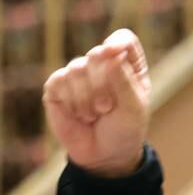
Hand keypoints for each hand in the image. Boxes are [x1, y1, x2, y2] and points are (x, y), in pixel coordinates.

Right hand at [43, 29, 151, 177]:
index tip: (113, 52)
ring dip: (87, 98)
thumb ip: (123, 80)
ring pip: (76, 68)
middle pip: (97, 54)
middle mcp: (103, 65)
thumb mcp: (133, 107)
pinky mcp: (57, 86)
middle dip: (102, 84)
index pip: (123, 39)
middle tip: (108, 107)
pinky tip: (80, 115)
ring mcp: (78, 74)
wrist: (105, 155)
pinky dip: (71, 102)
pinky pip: (59, 81)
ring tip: (96, 115)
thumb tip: (110, 53)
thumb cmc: (125, 129)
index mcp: (128, 65)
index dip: (117, 42)